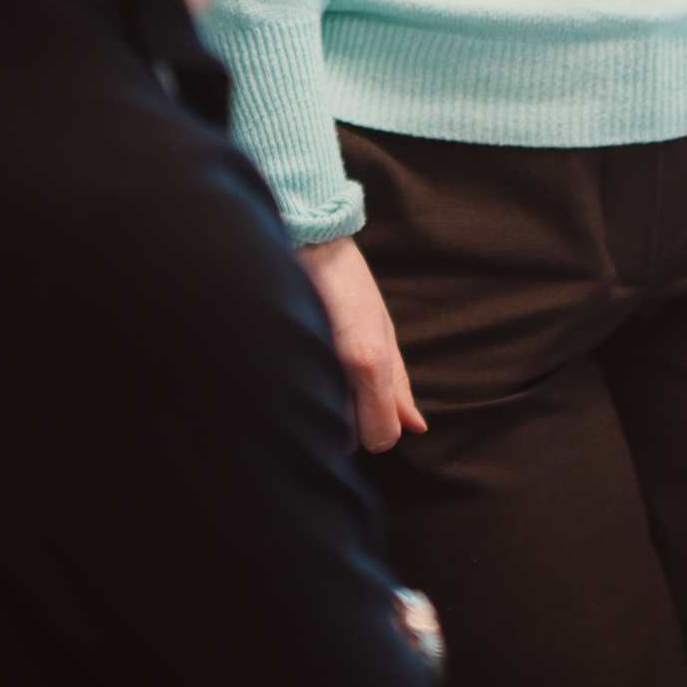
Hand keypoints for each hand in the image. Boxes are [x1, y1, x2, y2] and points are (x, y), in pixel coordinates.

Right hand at [298, 235, 425, 452]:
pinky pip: (288, 407)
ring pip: (319, 427)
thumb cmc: (348, 283)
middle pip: (348, 441)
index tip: (369, 403)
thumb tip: (416, 427)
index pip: (380, 439)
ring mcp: (302, 369)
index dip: (379, 426)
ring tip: (317, 372)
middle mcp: (337, 370)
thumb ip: (398, 384)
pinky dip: (294, 397)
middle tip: (340, 379)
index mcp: (367, 362)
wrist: (303, 245)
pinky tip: (295, 370)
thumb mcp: (383, 330)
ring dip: (321, 410)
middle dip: (347, 421)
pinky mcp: (270, 366)